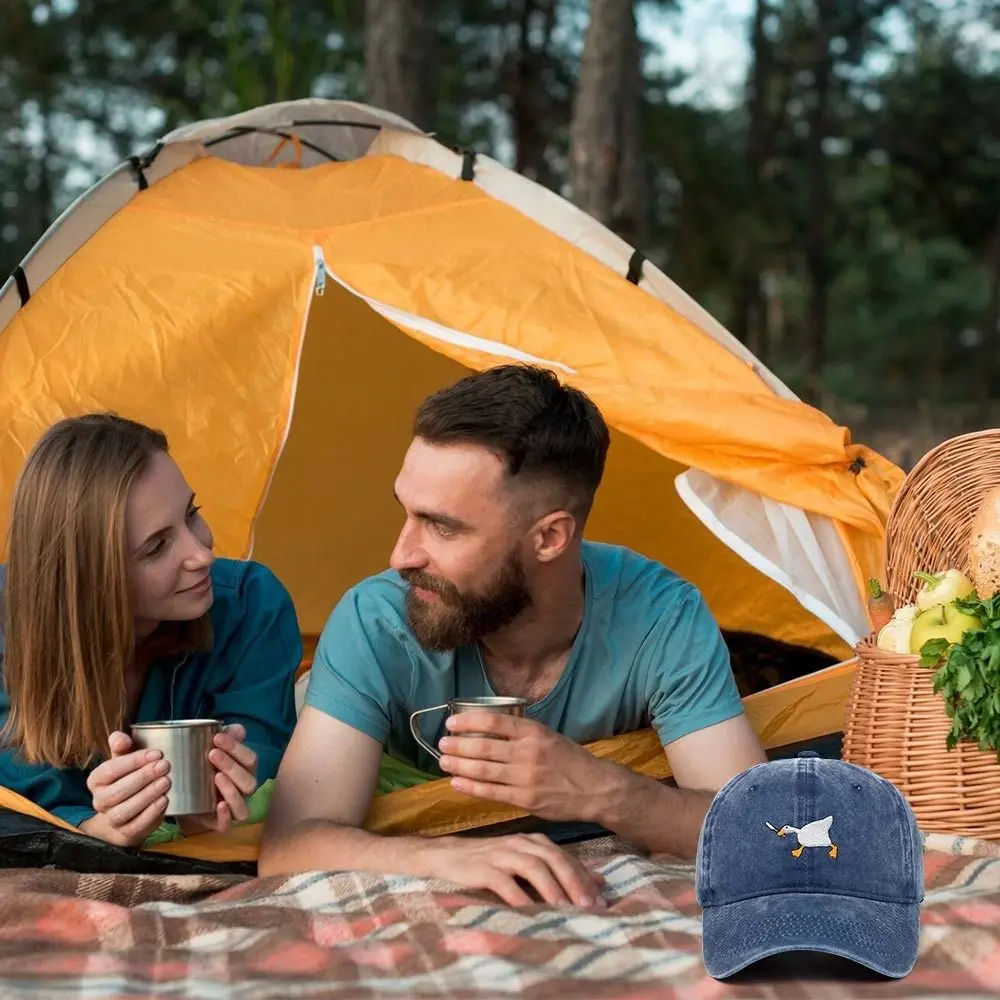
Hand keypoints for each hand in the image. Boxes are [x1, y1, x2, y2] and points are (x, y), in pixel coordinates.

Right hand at [80, 731, 169, 846]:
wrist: (129, 811)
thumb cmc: (128, 778)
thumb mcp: (125, 760)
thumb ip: (122, 747)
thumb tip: (119, 736)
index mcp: (97, 780)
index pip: (110, 770)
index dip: (134, 761)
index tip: (157, 753)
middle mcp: (99, 801)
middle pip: (117, 791)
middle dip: (143, 777)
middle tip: (165, 766)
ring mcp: (111, 819)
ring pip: (124, 810)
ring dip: (147, 795)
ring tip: (166, 782)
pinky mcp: (125, 833)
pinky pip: (135, 826)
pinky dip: (150, 814)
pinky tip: (164, 800)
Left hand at [178, 723, 257, 835]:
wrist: (183, 793)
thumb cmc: (203, 767)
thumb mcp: (212, 749)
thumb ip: (226, 737)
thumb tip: (237, 730)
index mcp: (246, 771)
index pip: (250, 759)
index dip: (236, 748)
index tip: (217, 737)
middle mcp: (243, 791)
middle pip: (249, 781)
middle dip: (232, 766)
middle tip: (211, 753)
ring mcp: (232, 808)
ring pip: (243, 805)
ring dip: (231, 790)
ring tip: (216, 777)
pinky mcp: (218, 823)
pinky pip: (228, 826)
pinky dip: (226, 816)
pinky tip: (219, 804)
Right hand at [418, 833, 605, 907]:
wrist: (444, 856)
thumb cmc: (489, 861)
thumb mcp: (524, 862)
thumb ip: (555, 869)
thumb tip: (597, 881)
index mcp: (533, 841)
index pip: (565, 857)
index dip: (584, 877)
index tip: (603, 900)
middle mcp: (520, 843)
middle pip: (553, 859)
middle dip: (574, 882)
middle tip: (590, 906)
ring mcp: (500, 853)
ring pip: (532, 866)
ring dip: (552, 888)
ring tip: (565, 909)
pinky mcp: (481, 867)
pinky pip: (503, 881)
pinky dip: (518, 896)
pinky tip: (529, 911)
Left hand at [438, 713, 610, 822]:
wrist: (594, 788)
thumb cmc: (569, 760)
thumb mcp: (548, 736)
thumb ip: (521, 733)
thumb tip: (487, 730)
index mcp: (534, 732)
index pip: (494, 722)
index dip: (468, 721)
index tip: (451, 723)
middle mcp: (528, 752)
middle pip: (483, 747)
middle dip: (457, 746)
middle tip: (442, 744)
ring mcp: (526, 777)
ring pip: (483, 771)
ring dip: (459, 766)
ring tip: (443, 762)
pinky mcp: (525, 800)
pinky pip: (491, 793)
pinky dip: (471, 787)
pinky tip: (457, 782)